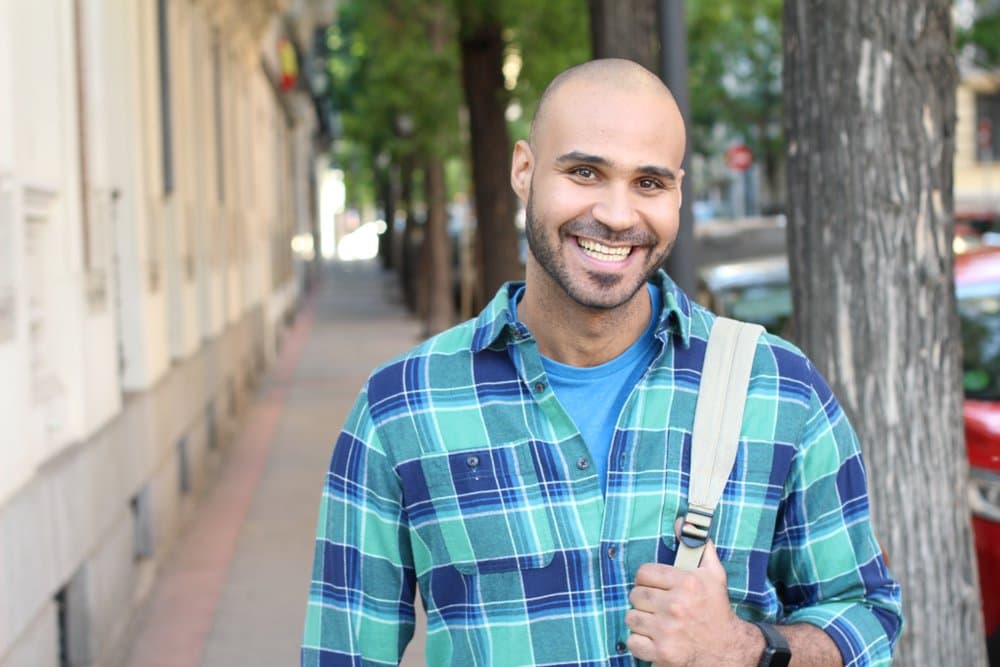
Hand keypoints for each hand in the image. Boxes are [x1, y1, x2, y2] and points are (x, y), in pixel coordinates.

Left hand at [625, 539, 760, 665]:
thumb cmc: (716, 609)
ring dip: (641, 621)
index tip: (656, 587)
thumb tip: (681, 520)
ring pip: (631, 617)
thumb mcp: (713, 574)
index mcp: (687, 583)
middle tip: (657, 606)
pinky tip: (653, 638)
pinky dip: (639, 642)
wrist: (726, 649)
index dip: (648, 580)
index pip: (644, 573)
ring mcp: (667, 630)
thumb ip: (697, 546)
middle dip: (644, 600)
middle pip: (635, 595)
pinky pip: (632, 641)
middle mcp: (676, 606)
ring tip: (656, 622)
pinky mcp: (661, 652)